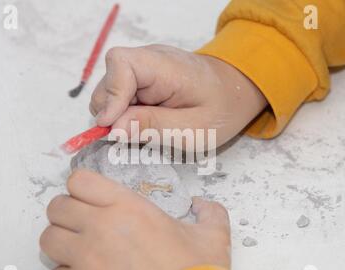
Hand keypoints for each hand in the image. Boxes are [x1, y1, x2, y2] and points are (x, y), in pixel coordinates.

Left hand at [40, 170, 230, 269]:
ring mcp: (86, 260)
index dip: (81, 188)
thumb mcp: (212, 238)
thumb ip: (210, 213)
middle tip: (81, 224)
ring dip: (62, 244)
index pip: (80, 181)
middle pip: (57, 207)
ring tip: (80, 252)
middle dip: (67, 214)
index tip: (88, 197)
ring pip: (49, 239)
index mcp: (129, 208)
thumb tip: (204, 205)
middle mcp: (101, 228)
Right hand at [90, 44, 266, 148]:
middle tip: (132, 135)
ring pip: (109, 90)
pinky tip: (142, 123)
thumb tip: (113, 128)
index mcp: (166, 67)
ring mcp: (143, 67)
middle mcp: (149, 60)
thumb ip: (153, 127)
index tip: (111, 126)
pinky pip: (120, 95)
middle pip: (108, 80)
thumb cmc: (222, 110)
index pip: (121, 64)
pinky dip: (123, 114)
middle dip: (111, 112)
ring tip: (143, 130)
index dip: (111, 95)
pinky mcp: (141, 78)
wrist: (235, 90)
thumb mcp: (193, 130)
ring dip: (117, 115)